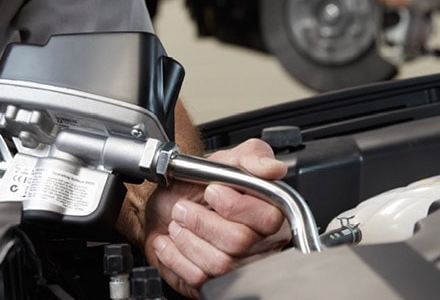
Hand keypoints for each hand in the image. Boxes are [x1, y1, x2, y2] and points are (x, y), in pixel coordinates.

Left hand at [144, 139, 291, 296]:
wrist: (165, 208)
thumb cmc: (197, 187)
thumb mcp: (223, 160)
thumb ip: (251, 156)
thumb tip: (274, 167)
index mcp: (270, 213)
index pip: (268, 218)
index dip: (235, 205)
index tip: (212, 191)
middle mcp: (260, 245)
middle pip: (239, 242)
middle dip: (202, 221)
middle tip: (184, 209)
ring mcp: (239, 268)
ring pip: (220, 263)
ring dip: (187, 239)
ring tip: (177, 225)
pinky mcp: (215, 284)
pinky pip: (200, 279)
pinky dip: (176, 257)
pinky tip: (170, 242)